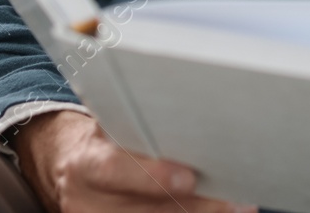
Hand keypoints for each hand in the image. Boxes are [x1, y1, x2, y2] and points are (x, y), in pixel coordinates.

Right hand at [11, 109, 255, 212]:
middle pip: (143, 210)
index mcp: (86, 161)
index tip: (189, 178)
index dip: (153, 176)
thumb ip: (140, 121)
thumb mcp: (113, 121)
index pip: (113, 170)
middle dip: (192, 205)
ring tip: (236, 208)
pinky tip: (217, 212)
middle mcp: (86, 199)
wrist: (73, 164)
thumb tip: (190, 107)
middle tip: (232, 200)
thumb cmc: (105, 136)